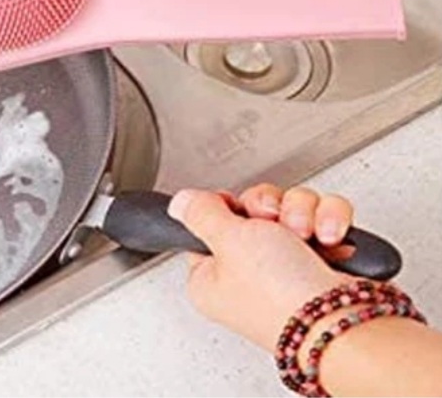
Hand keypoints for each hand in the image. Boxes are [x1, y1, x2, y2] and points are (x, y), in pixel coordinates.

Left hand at [167, 185, 354, 350]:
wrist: (344, 320)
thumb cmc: (281, 297)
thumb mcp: (226, 241)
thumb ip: (201, 215)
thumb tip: (180, 203)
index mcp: (213, 277)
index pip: (210, 226)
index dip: (226, 209)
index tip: (237, 210)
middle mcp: (250, 274)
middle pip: (254, 210)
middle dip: (271, 206)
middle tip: (274, 223)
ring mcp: (290, 268)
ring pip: (293, 208)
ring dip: (305, 213)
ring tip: (308, 236)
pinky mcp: (327, 261)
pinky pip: (326, 216)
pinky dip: (332, 221)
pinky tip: (332, 239)